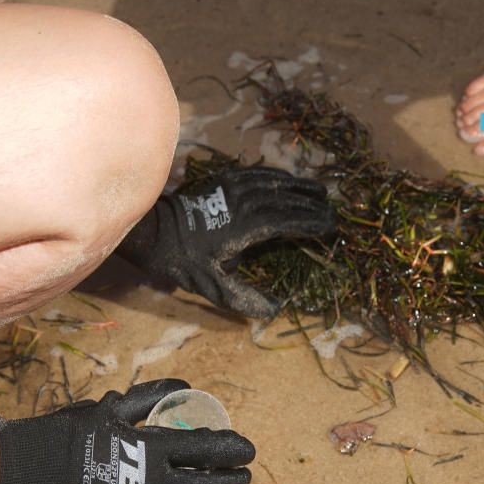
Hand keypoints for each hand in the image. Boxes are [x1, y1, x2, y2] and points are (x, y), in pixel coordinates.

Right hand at [0, 379, 254, 483]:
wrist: (35, 472)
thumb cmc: (75, 434)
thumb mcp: (114, 406)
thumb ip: (151, 397)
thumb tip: (185, 386)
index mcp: (157, 449)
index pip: (208, 450)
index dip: (232, 449)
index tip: (249, 450)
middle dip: (231, 480)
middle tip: (245, 476)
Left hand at [119, 166, 335, 317]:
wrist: (151, 230)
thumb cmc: (180, 260)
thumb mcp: (210, 285)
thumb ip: (242, 297)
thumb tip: (273, 310)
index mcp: (243, 226)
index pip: (286, 220)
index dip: (310, 222)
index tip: (330, 226)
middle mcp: (242, 202)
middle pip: (286, 198)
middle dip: (311, 204)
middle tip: (333, 212)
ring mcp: (232, 187)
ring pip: (274, 182)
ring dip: (299, 186)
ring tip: (320, 191)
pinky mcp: (223, 179)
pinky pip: (258, 173)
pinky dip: (278, 176)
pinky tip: (288, 179)